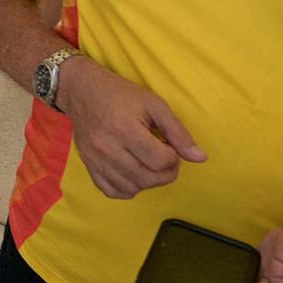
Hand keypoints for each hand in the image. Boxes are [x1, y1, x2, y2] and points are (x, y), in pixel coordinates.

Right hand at [57, 56, 205, 198]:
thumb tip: (200, 158)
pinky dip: (128, 188)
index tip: (168, 145)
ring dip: (149, 181)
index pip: (160, 160)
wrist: (81, 91)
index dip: (173, 156)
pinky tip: (133, 172)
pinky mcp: (88, 166)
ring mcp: (95, 160)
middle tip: (165, 157)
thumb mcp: (154, 104)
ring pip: (132, 188)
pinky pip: (113, 192)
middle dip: (165, 172)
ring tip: (149, 163)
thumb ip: (178, 132)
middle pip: (148, 178)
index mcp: (125, 129)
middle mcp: (107, 148)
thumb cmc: (120, 94)